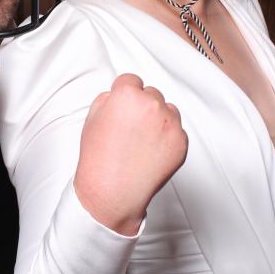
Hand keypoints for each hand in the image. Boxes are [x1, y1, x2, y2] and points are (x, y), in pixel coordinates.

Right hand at [73, 74, 187, 234]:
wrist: (112, 192)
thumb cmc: (99, 158)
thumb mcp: (92, 118)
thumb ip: (109, 98)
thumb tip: (121, 95)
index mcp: (128, 95)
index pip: (131, 80)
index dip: (124, 95)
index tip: (122, 108)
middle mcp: (152, 105)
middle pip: (151, 94)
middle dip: (142, 107)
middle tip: (130, 129)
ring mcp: (170, 124)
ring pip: (168, 110)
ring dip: (158, 120)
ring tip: (141, 141)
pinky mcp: (182, 142)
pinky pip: (177, 131)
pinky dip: (167, 138)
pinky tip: (151, 152)